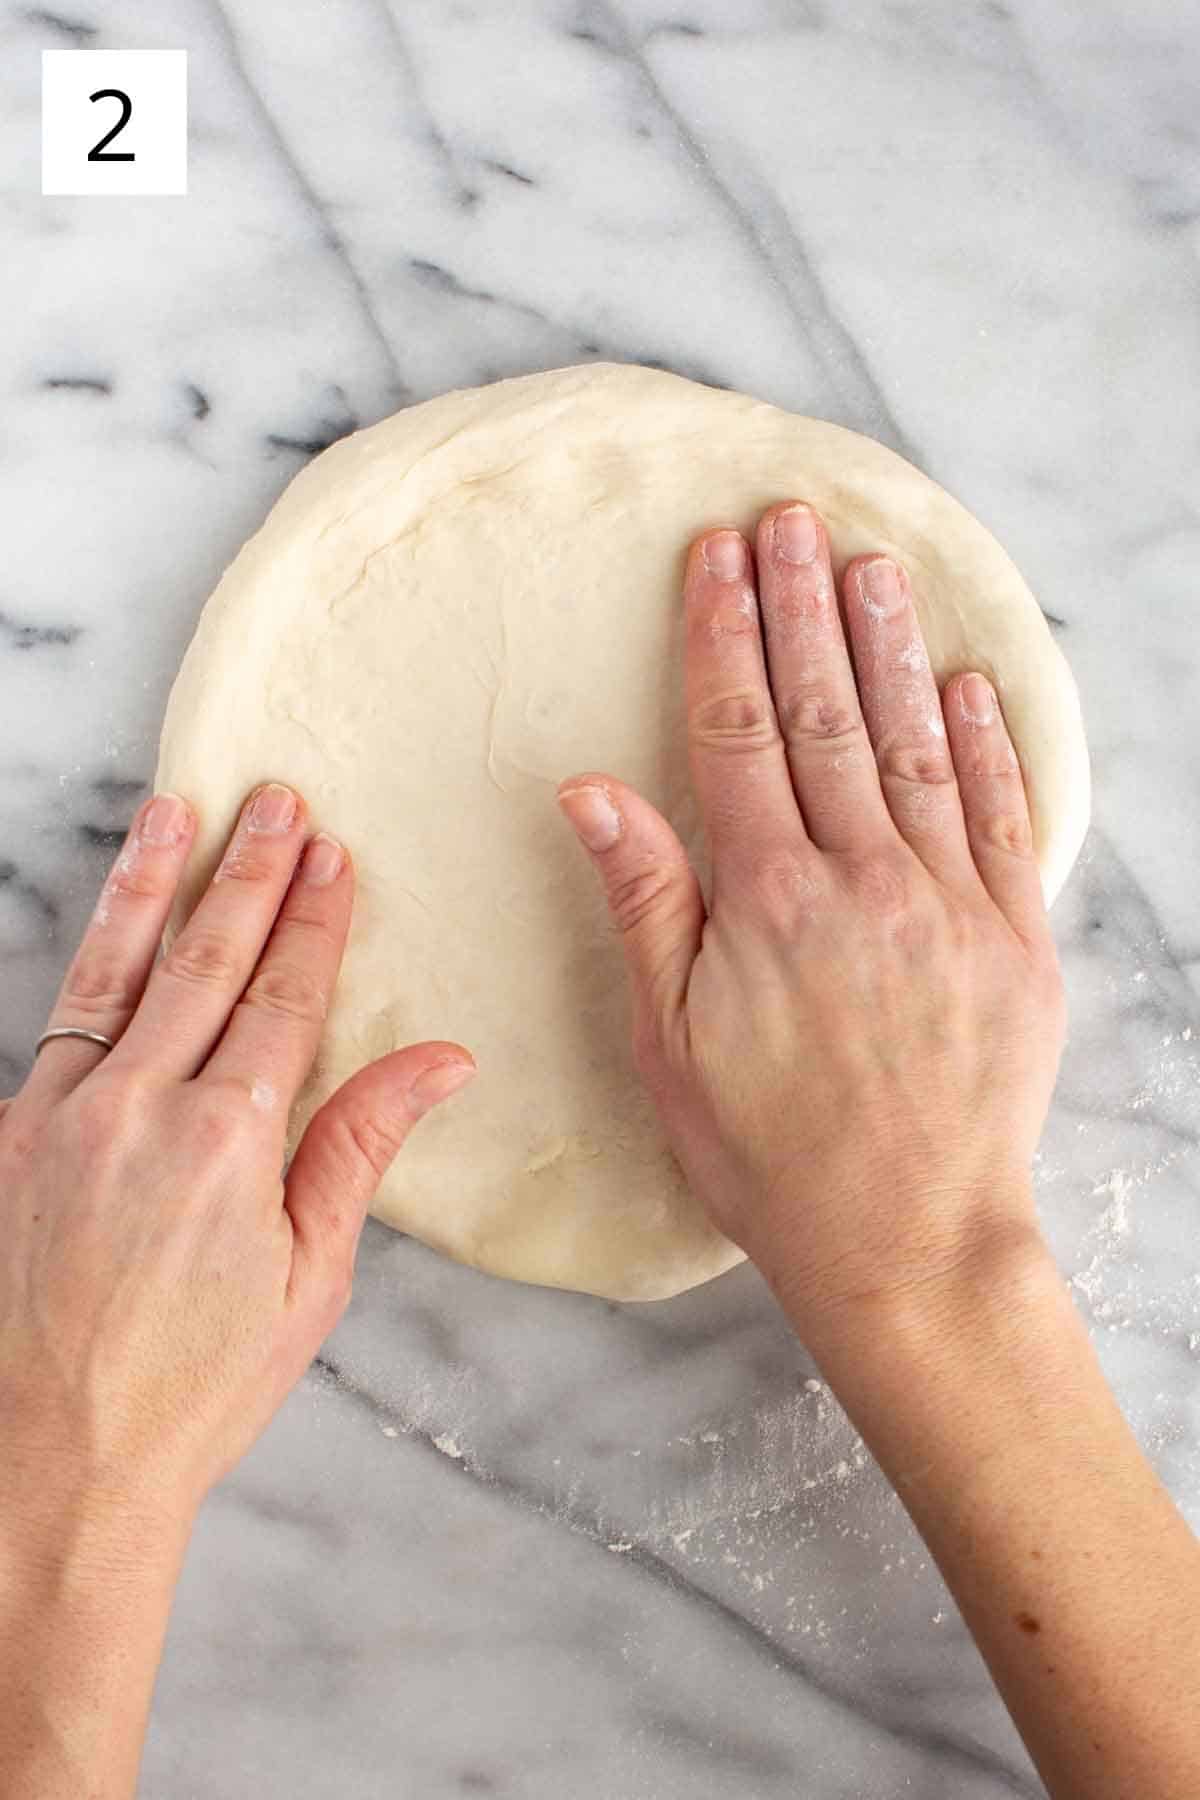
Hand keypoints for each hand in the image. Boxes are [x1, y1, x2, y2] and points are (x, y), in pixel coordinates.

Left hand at [0, 784, 473, 1535]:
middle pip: (206, 961)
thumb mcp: (308, 1278)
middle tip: (278, 800)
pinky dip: (93, 959)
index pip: (283, 998)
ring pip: (117, 970)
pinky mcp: (6, 1134)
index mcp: (227, 1142)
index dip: (313, 923)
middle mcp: (138, 1109)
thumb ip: (360, 1148)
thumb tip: (440, 1061)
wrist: (49, 1462)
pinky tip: (111, 923)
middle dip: (249, 873)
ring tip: (177, 809)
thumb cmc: (193, 1386)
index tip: (335, 858)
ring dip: (154, 883)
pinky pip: (60, 1021)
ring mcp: (59, 1115)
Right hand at [559, 501, 1064, 1338]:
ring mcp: (948, 904)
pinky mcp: (1014, 940)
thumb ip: (645, 902)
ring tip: (870, 564)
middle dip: (800, 607)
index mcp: (769, 900)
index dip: (722, 636)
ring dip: (887, 648)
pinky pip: (998, 818)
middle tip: (790, 519)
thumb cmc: (769, 1156)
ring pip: (911, 745)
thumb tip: (593, 789)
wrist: (909, 1243)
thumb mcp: (671, 1042)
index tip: (716, 555)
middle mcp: (863, 881)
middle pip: (825, 713)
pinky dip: (984, 744)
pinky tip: (965, 682)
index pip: (738, 733)